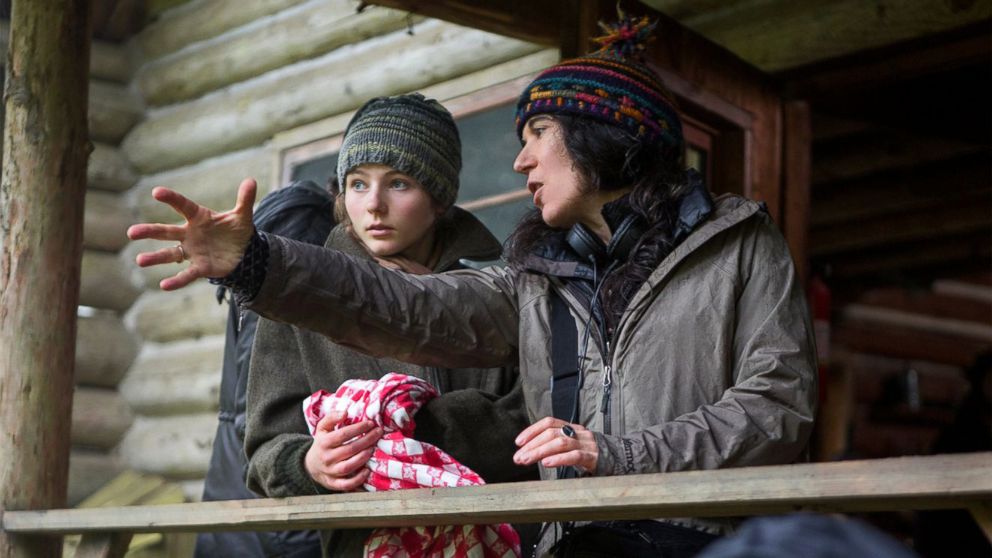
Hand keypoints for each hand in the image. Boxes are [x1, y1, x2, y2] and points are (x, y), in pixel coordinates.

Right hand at [126, 178, 257, 290]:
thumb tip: (251, 181)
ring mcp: (192, 251)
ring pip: (170, 254)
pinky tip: (163, 285)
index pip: (182, 206)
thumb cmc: (236, 231)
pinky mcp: (200, 267)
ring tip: (139, 260)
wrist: (243, 253)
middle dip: (149, 231)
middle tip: (131, 232)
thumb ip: (245, 199)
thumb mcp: (243, 216)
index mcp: (199, 217)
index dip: (171, 198)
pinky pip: (186, 274)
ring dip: (155, 257)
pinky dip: (176, 280)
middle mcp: (190, 234)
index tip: (156, 192)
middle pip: (167, 231)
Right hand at [305, 412, 382, 491]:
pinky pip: (346, 484)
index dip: (358, 428)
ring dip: (363, 458)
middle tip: (378, 433)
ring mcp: (330, 472)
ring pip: (348, 467)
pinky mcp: (333, 484)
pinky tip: (367, 471)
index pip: (343, 434)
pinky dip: (357, 480)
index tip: (370, 423)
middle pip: (349, 449)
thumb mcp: (322, 428)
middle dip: (366, 440)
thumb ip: (332, 417)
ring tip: (373, 448)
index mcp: (323, 442)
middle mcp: (326, 458)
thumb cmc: (322, 443)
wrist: (310, 465)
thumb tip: (345, 412)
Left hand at [513, 416, 597, 473]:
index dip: (532, 430)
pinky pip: (575, 456)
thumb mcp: (572, 446)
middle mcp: (578, 432)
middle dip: (532, 445)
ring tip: (527, 460)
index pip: (549, 423)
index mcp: (571, 428)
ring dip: (540, 452)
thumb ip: (554, 446)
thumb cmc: (589, 454)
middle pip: (551, 434)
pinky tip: (547, 463)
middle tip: (519, 457)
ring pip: (560, 443)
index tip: (518, 442)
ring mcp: (586, 444)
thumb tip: (530, 452)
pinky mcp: (593, 457)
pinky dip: (558, 459)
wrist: (619, 459)